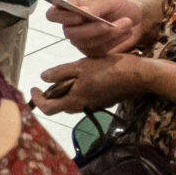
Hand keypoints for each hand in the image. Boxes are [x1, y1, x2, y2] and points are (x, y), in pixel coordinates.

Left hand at [31, 52, 154, 114]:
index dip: (37, 99)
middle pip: (60, 106)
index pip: (48, 108)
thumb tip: (43, 78)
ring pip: (73, 102)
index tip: (34, 88)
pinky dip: (80, 90)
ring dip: (67, 91)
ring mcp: (95, 105)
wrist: (141, 75)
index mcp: (75, 100)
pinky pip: (86, 98)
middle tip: (52, 80)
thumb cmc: (110, 68)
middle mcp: (84, 107)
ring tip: (70, 75)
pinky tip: (87, 76)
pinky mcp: (105, 101)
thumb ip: (61, 73)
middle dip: (52, 95)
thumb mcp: (82, 66)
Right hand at [45, 0, 146, 57]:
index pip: (52, 14)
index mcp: (70, 10)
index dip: (61, 17)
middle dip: (89, 30)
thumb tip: (83, 11)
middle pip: (69, 33)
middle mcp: (72, 27)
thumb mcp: (109, 0)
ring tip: (127, 22)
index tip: (79, 16)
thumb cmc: (118, 7)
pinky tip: (126, 32)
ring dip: (109, 34)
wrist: (135, 19)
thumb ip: (95, 6)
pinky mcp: (93, 52)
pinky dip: (115, 41)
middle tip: (107, 25)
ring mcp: (81, 42)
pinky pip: (100, 51)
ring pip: (87, 43)